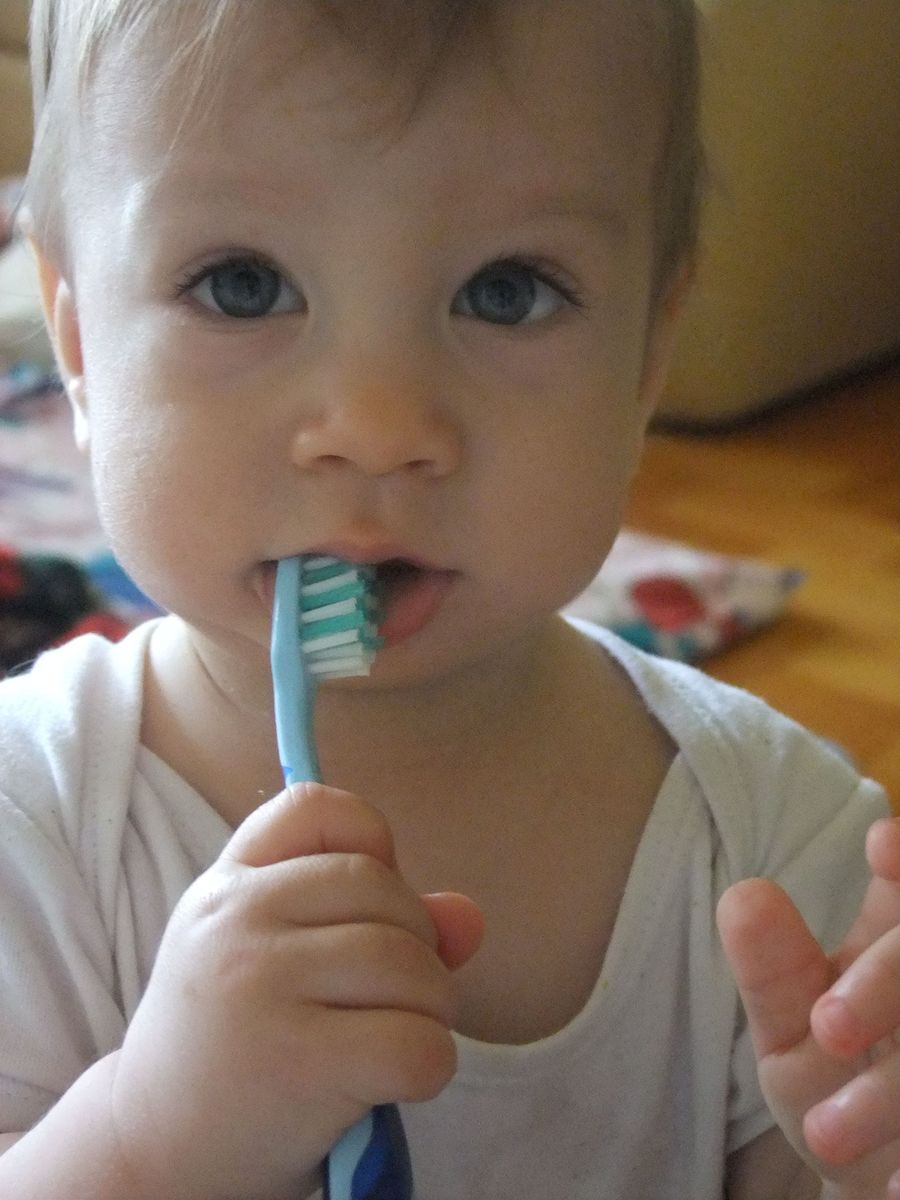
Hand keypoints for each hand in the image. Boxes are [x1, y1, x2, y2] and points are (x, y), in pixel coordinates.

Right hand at [108, 783, 483, 1199]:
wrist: (151, 1154)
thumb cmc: (229, 1047)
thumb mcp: (272, 962)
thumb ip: (366, 922)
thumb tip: (468, 918)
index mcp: (228, 886)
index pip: (316, 808)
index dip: (370, 841)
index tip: (370, 903)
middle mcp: (237, 921)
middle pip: (383, 890)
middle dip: (418, 943)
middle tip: (395, 995)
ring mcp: (262, 988)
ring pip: (410, 964)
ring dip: (432, 1007)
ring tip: (396, 1034)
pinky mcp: (297, 1063)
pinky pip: (417, 1044)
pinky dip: (429, 1067)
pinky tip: (391, 1083)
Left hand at [718, 816, 899, 1198]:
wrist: (878, 1176)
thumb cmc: (835, 1083)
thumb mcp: (792, 1032)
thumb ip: (773, 972)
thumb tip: (742, 896)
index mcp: (897, 944)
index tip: (882, 841)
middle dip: (886, 987)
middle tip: (827, 1029)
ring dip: (891, 1091)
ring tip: (827, 1134)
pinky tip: (895, 1184)